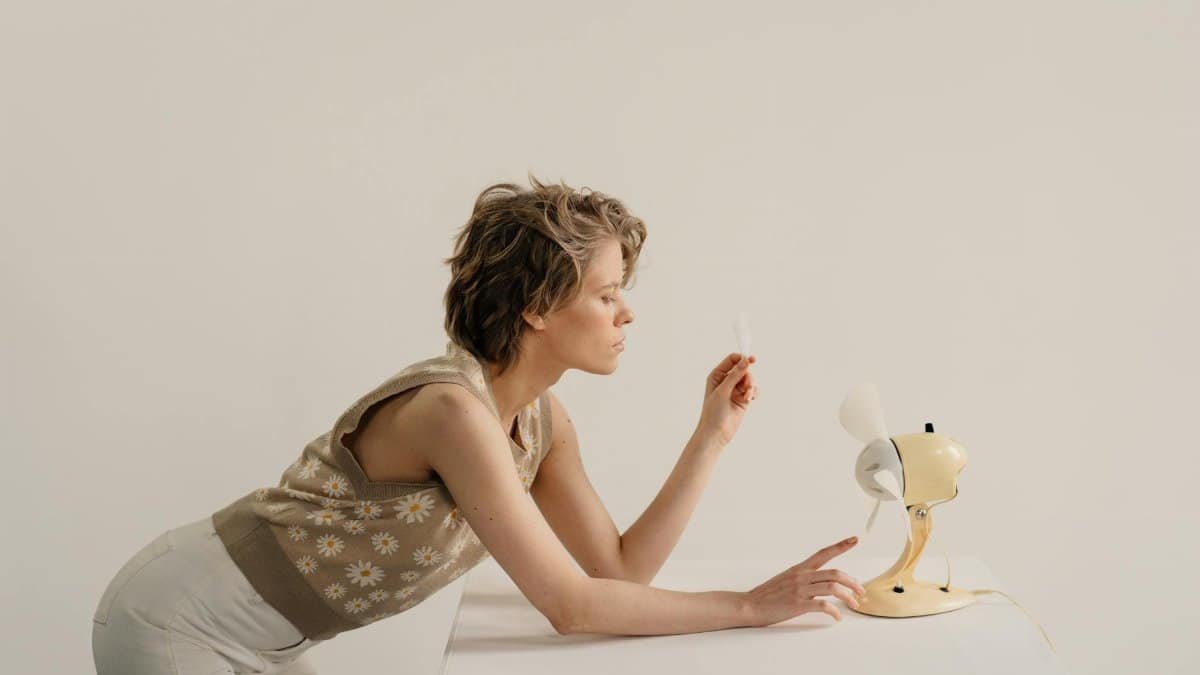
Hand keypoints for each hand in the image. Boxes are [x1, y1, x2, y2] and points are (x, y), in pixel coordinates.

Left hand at [696, 352, 757, 446]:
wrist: (716, 433)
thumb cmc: (713, 412)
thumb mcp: (723, 391)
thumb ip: (734, 375)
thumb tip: (745, 361)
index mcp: (717, 375)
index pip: (732, 360)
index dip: (742, 358)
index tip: (752, 360)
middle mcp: (726, 381)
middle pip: (743, 369)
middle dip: (748, 376)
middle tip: (747, 387)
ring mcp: (735, 390)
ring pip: (749, 380)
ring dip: (751, 386)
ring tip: (747, 396)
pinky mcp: (743, 399)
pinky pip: (753, 390)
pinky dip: (753, 393)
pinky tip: (749, 399)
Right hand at [742, 536, 866, 625]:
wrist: (749, 605)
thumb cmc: (766, 595)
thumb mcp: (785, 579)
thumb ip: (802, 578)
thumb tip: (818, 581)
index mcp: (799, 569)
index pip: (823, 553)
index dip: (841, 545)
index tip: (855, 539)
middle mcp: (801, 576)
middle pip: (835, 573)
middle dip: (853, 582)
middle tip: (861, 592)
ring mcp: (800, 590)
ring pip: (832, 587)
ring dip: (847, 596)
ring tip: (854, 605)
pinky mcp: (797, 604)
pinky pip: (822, 605)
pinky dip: (834, 611)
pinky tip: (837, 616)